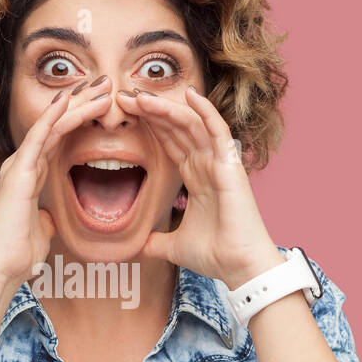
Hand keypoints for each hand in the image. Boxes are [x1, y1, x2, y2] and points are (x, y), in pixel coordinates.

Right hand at [0, 77, 114, 293]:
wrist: (0, 268)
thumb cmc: (18, 254)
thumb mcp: (39, 230)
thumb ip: (44, 218)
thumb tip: (48, 218)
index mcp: (30, 175)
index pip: (59, 137)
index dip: (80, 118)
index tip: (102, 104)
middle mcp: (23, 164)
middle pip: (57, 124)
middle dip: (83, 102)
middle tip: (107, 83)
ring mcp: (19, 165)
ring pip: (52, 124)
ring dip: (78, 103)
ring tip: (102, 86)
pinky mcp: (19, 172)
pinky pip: (39, 137)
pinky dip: (54, 116)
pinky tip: (69, 100)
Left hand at [116, 85, 282, 287]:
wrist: (238, 267)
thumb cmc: (214, 255)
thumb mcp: (172, 247)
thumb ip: (154, 242)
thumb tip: (135, 247)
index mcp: (195, 177)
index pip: (169, 142)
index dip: (149, 125)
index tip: (124, 113)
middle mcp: (207, 164)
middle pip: (176, 128)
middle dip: (150, 111)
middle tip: (123, 97)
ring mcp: (219, 162)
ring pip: (191, 124)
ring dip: (167, 108)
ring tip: (141, 96)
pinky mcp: (230, 164)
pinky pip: (217, 130)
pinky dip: (205, 111)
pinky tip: (189, 94)